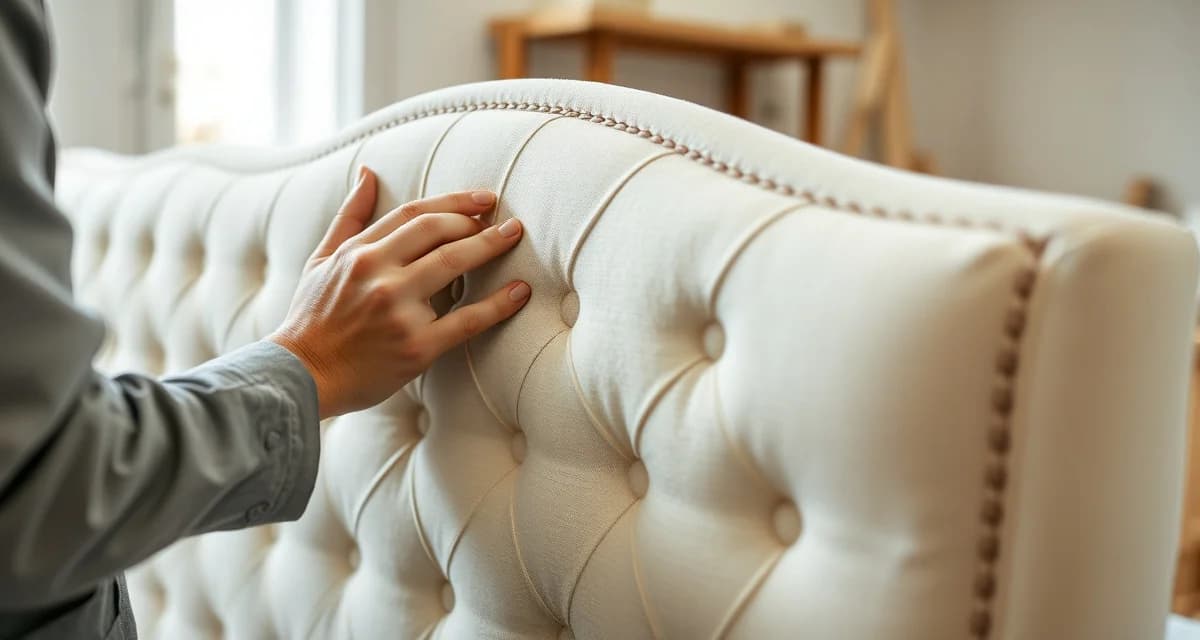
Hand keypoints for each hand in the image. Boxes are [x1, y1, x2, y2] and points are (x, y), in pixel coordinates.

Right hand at [268, 166, 529, 418]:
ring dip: (488, 246)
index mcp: (358, 253)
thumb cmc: (312, 319)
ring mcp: (398, 310)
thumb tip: (368, 172)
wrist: (300, 378)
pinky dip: (498, 305)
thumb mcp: (322, 259)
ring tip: (513, 237)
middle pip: (436, 231)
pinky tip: (520, 292)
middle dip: (474, 220)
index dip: (453, 202)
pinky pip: (466, 320)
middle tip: (504, 218)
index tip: (483, 199)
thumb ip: (350, 216)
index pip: (413, 213)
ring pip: (452, 264)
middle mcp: (377, 274)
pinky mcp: (416, 347)